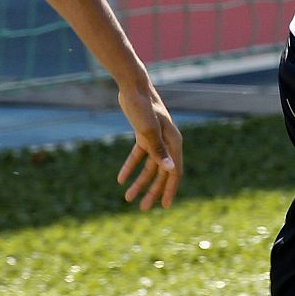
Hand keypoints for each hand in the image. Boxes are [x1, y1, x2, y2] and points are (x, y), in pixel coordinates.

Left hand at [115, 82, 182, 209]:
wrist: (133, 87)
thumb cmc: (143, 107)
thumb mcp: (148, 132)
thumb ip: (159, 152)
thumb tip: (171, 171)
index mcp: (174, 143)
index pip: (174, 172)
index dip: (170, 190)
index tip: (164, 206)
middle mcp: (168, 143)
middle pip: (162, 173)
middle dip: (152, 191)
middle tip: (143, 208)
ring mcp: (156, 139)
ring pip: (150, 166)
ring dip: (140, 182)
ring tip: (127, 198)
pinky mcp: (144, 135)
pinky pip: (139, 156)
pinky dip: (130, 167)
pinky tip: (120, 179)